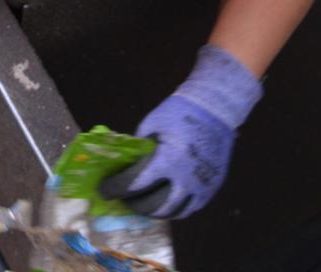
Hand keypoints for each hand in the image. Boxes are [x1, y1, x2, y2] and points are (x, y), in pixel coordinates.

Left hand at [99, 44, 261, 218]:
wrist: (215, 108)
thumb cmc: (179, 112)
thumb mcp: (150, 126)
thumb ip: (138, 149)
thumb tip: (124, 166)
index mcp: (167, 160)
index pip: (134, 184)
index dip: (116, 188)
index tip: (105, 189)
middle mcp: (185, 178)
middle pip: (153, 205)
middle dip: (133, 204)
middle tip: (124, 198)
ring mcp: (201, 185)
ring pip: (174, 212)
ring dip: (154, 212)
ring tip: (143, 204)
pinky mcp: (211, 186)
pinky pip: (191, 207)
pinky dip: (174, 208)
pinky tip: (164, 203)